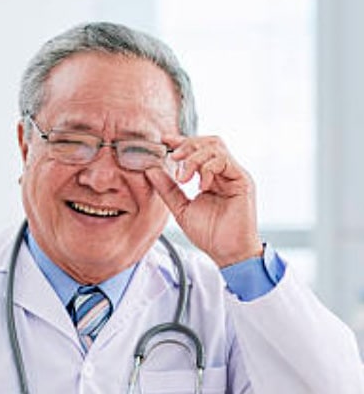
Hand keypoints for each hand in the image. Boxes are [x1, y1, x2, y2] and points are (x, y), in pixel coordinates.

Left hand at [145, 135, 262, 267]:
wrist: (228, 253)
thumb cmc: (210, 234)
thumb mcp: (181, 208)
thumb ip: (167, 189)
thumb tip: (150, 170)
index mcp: (211, 177)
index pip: (198, 149)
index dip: (181, 141)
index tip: (164, 140)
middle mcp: (225, 173)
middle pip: (209, 142)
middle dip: (188, 145)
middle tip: (174, 157)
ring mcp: (234, 175)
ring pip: (215, 148)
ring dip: (195, 158)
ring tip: (184, 177)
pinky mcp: (242, 180)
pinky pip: (224, 161)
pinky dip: (207, 168)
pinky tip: (200, 185)